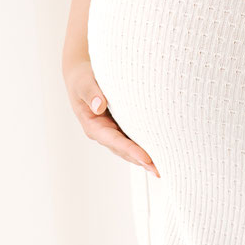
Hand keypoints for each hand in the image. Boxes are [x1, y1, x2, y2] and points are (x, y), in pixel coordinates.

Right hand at [62, 53, 159, 175]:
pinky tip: (159, 150)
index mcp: (93, 126)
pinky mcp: (121, 125)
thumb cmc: (82, 78)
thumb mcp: (83, 83)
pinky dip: (145, 145)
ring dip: (145, 158)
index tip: (146, 158)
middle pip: (124, 150)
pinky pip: (134, 137)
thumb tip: (99, 106)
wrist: (82, 74)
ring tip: (162, 167)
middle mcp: (104, 132)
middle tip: (159, 170)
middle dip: (141, 161)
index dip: (130, 150)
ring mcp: (113, 130)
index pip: (114, 141)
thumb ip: (90, 93)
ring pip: (130, 148)